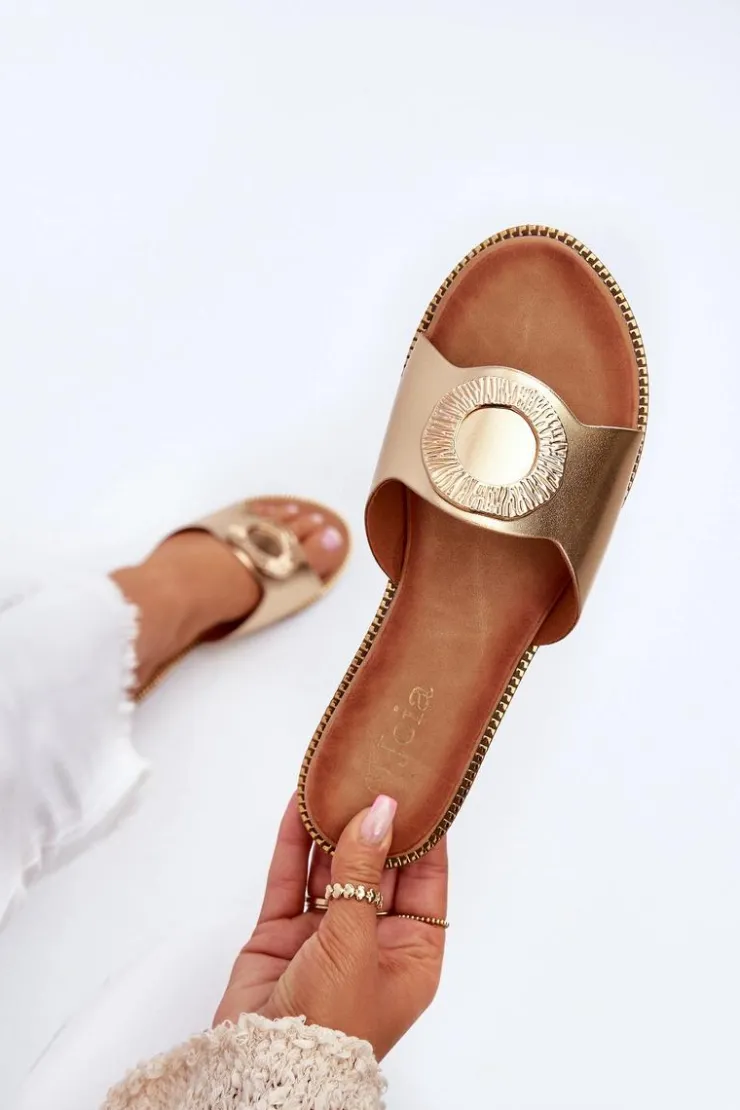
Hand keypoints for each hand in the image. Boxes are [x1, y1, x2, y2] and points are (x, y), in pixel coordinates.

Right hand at [214, 794, 447, 1059]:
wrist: (265, 1071)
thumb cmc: (331, 1031)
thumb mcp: (357, 944)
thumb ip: (363, 874)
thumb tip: (379, 814)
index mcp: (411, 952)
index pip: (425, 877)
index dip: (423, 832)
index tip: (421, 787)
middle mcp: (371, 938)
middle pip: (378, 865)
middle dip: (375, 820)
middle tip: (376, 770)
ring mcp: (324, 933)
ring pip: (332, 865)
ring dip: (333, 824)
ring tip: (337, 776)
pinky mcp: (282, 933)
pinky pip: (292, 876)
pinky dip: (296, 840)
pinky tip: (302, 804)